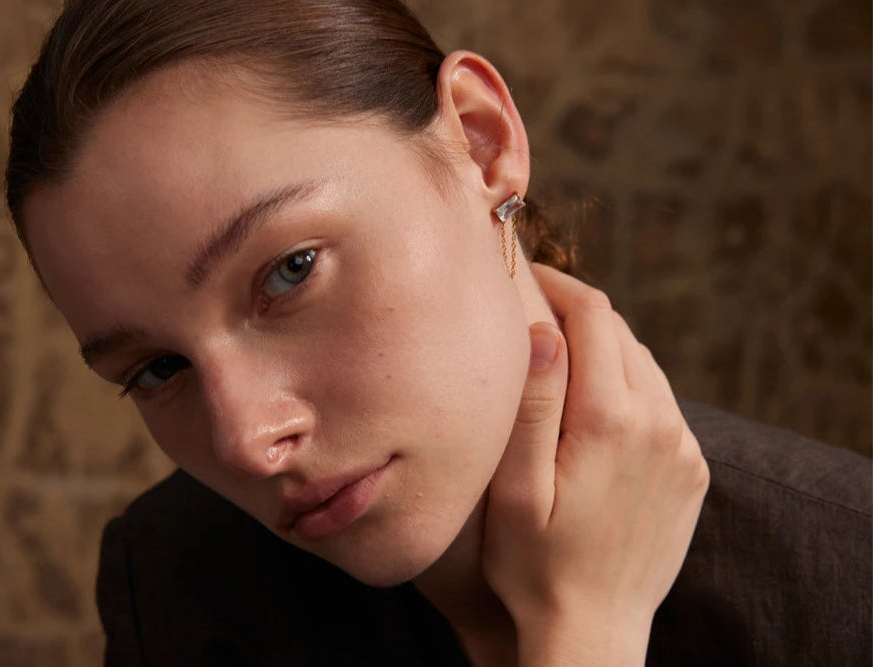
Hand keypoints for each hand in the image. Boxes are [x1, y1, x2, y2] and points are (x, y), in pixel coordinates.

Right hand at [482, 264, 709, 665]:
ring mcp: (683, 448)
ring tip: (561, 357)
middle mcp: (659, 423)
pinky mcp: (692, 470)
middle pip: (622, 334)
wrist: (593, 631)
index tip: (528, 274)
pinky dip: (630, 387)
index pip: (594, 316)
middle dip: (580, 313)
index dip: (560, 285)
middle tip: (536, 310)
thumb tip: (547, 330)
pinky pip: (662, 404)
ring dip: (605, 350)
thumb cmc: (535, 565)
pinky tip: (596, 407)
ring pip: (644, 366)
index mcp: (610, 419)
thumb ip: (533, 406)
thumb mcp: (514, 490)